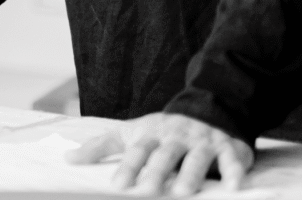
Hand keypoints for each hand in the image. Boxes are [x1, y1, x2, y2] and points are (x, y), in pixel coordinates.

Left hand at [66, 112, 253, 195]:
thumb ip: (101, 147)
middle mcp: (177, 137)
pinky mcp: (230, 148)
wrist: (208, 109)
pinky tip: (233, 187)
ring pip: (197, 158)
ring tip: (182, 193)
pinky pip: (233, 160)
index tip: (117, 186)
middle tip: (146, 192)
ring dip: (190, 175)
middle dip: (156, 172)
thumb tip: (67, 158)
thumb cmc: (162, 131)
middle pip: (165, 154)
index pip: (137, 151)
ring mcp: (204, 142)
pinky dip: (234, 173)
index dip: (128, 167)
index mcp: (152, 135)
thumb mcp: (131, 133)